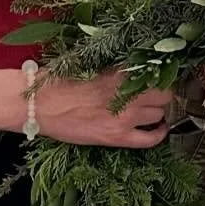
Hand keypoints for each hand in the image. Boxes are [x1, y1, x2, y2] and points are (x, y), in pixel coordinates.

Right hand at [30, 68, 173, 148]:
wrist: (39, 104)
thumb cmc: (61, 81)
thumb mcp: (97, 66)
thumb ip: (121, 69)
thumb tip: (139, 69)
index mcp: (124, 72)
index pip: (160, 73)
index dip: (161, 77)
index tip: (158, 78)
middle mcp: (130, 94)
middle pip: (166, 94)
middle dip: (161, 94)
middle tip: (153, 95)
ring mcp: (125, 117)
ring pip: (160, 113)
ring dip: (156, 112)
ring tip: (149, 111)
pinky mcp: (116, 137)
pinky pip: (151, 139)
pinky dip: (158, 134)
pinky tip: (158, 129)